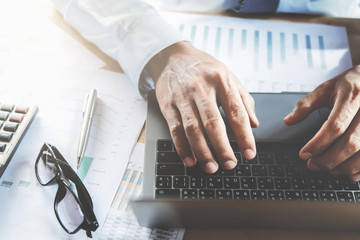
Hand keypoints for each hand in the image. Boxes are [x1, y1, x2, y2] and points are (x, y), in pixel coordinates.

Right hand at [145, 41, 258, 172]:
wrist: (172, 56)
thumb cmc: (204, 69)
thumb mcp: (228, 76)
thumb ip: (243, 99)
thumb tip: (255, 124)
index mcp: (221, 80)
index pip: (236, 112)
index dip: (244, 136)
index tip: (250, 153)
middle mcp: (201, 88)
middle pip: (213, 123)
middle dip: (223, 147)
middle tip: (230, 164)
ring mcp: (182, 96)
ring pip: (192, 128)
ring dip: (202, 151)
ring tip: (211, 167)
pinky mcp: (167, 104)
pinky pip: (175, 129)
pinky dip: (182, 147)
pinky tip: (190, 160)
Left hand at [284, 65, 359, 180]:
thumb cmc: (349, 84)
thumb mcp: (326, 88)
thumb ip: (305, 105)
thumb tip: (288, 121)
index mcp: (352, 96)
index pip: (335, 126)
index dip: (318, 143)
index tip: (304, 154)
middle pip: (350, 143)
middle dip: (328, 159)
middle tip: (312, 165)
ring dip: (344, 167)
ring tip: (328, 168)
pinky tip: (348, 172)